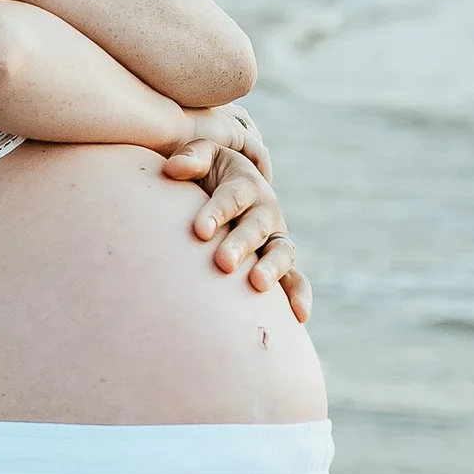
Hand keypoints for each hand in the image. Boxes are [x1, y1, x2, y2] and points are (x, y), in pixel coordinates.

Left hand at [160, 104, 309, 319]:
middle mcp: (265, 210)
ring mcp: (274, 238)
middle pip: (256, 226)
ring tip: (257, 284)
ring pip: (281, 252)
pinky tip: (298, 316)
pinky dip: (300, 295)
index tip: (199, 230)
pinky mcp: (279, 263)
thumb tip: (173, 168)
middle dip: (241, 244)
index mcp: (245, 183)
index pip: (233, 196)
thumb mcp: (202, 157)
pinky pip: (295, 279)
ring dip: (272, 268)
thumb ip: (191, 157)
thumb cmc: (207, 173)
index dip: (218, 212)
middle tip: (223, 262)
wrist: (226, 189)